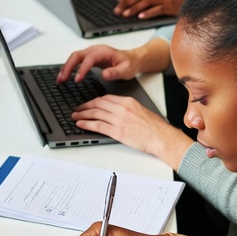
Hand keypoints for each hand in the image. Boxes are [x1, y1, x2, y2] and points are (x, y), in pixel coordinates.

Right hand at [58, 44, 143, 83]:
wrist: (132, 60)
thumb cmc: (129, 64)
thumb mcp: (126, 70)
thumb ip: (116, 72)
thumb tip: (105, 75)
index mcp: (103, 51)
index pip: (89, 58)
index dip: (81, 69)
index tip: (76, 80)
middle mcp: (95, 50)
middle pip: (77, 56)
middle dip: (67, 67)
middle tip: (61, 79)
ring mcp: (91, 53)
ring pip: (74, 58)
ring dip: (66, 68)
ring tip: (60, 79)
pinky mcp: (89, 58)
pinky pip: (76, 61)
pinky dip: (69, 68)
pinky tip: (65, 76)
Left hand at [72, 94, 189, 168]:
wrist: (162, 137)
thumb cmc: (155, 127)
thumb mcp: (140, 110)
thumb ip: (127, 109)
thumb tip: (115, 112)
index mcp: (128, 102)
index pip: (105, 98)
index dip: (93, 101)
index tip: (88, 104)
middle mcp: (122, 108)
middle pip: (97, 104)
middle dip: (84, 106)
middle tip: (77, 109)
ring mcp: (119, 119)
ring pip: (95, 113)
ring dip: (82, 114)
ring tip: (75, 117)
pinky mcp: (117, 131)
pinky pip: (97, 125)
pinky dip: (86, 124)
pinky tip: (80, 124)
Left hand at [114, 0, 185, 19]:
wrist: (195, 3)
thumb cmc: (175, 2)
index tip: (117, 4)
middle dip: (127, 3)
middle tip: (118, 11)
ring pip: (147, 1)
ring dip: (135, 8)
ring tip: (126, 15)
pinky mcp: (172, 6)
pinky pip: (158, 9)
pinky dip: (149, 13)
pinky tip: (141, 17)